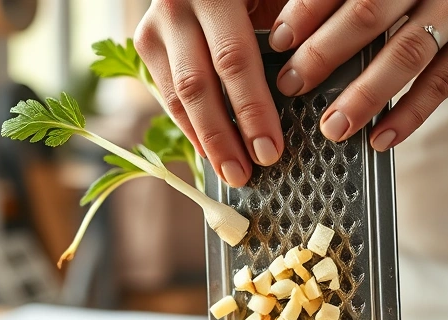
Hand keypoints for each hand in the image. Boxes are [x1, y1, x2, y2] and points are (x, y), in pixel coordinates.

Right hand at [134, 0, 284, 187]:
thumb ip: (287, 33)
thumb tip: (302, 91)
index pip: (234, 60)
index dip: (252, 110)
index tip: (270, 150)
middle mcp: (177, 6)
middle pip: (197, 86)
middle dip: (223, 137)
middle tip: (245, 174)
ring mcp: (155, 25)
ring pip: (176, 95)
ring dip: (205, 141)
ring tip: (230, 172)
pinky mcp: (145, 41)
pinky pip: (166, 94)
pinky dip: (190, 127)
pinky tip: (211, 150)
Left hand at [269, 0, 447, 149]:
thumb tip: (297, 27)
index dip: (307, 10)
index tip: (278, 40)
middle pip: (366, 14)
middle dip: (323, 53)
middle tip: (292, 84)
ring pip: (403, 55)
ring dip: (362, 96)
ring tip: (332, 127)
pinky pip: (440, 85)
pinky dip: (407, 115)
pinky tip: (380, 137)